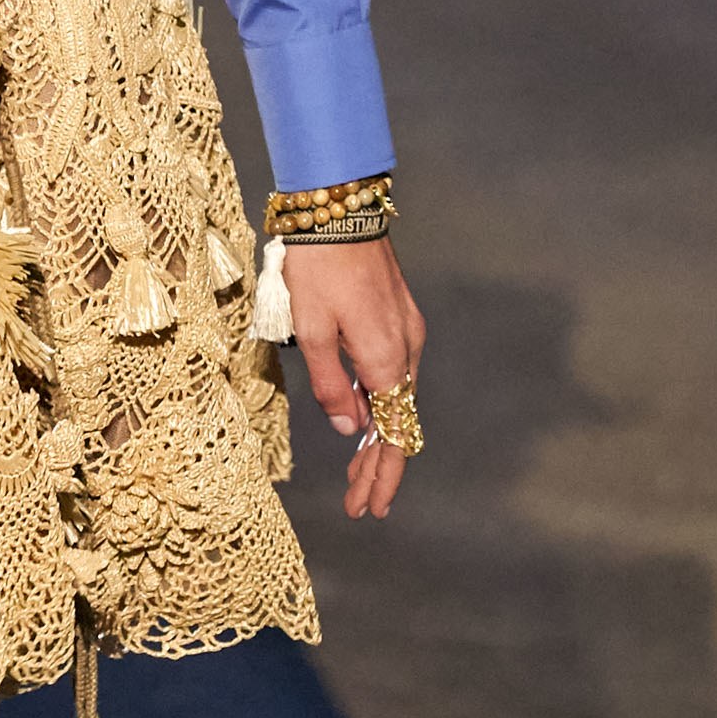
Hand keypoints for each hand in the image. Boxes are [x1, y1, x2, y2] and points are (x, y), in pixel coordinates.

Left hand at [282, 237, 424, 522]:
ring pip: (398, 400)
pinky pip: (394, 375)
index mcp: (385, 360)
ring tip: (358, 473)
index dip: (381, 477)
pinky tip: (364, 418)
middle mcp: (406, 351)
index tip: (369, 509)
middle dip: (380, 468)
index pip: (393, 436)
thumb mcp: (309, 330)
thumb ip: (329, 384)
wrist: (340, 209)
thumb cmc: (318, 268)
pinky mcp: (399, 318)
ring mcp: (407, 333)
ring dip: (380, 439)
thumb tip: (349, 428)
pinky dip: (381, 406)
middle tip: (361, 505)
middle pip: (399, 424)